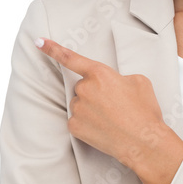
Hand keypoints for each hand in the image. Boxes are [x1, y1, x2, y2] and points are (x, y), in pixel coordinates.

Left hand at [34, 37, 175, 170]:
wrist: (143, 142)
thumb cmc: (144, 111)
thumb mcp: (139, 81)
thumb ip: (119, 77)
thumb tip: (113, 84)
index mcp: (99, 73)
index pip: (70, 57)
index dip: (52, 48)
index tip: (38, 41)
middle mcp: (84, 89)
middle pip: (83, 86)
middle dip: (95, 93)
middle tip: (115, 105)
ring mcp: (77, 109)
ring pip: (80, 104)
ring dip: (92, 108)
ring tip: (113, 119)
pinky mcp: (74, 126)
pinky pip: (78, 120)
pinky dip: (88, 123)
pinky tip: (104, 128)